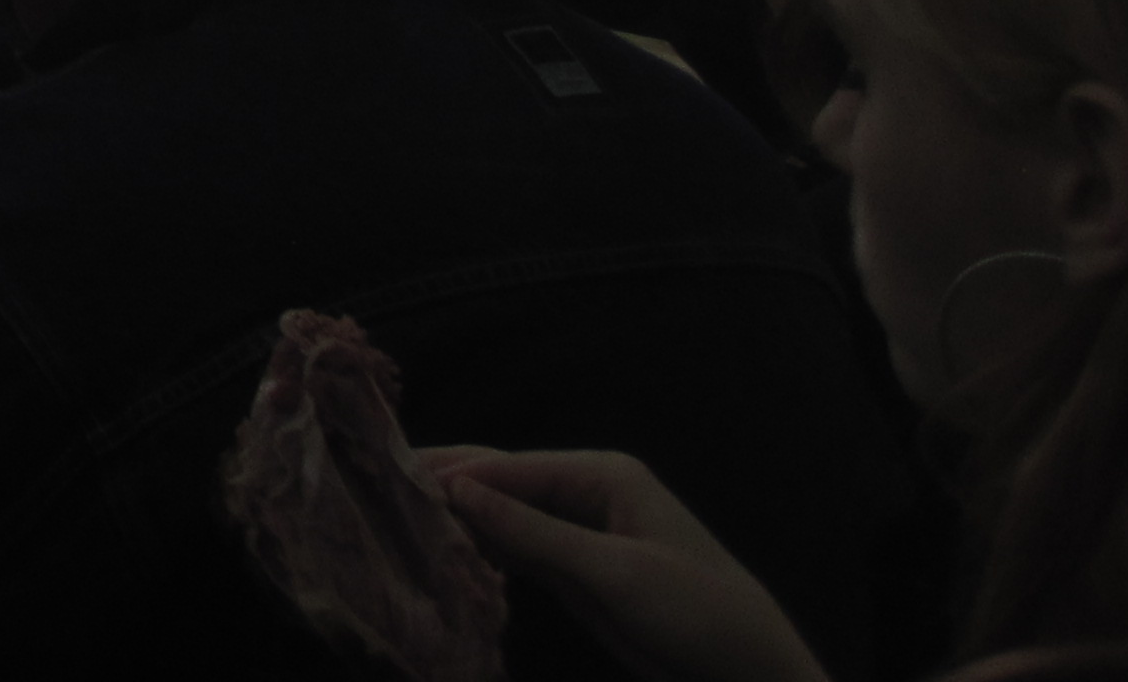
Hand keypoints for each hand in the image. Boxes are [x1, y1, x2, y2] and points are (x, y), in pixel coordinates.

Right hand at [423, 449, 825, 681]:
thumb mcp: (612, 571)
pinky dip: (483, 551)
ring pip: (505, 518)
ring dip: (458, 519)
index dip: (451, 471)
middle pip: (503, 482)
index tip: (388, 474)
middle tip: (377, 485)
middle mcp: (586, 494)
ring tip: (394, 515)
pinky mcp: (579, 574)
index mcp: (602, 475)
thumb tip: (454, 487)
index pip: (509, 465)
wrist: (751, 674)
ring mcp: (581, 535)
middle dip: (447, 485)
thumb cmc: (695, 611)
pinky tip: (442, 551)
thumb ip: (531, 531)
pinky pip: (520, 551)